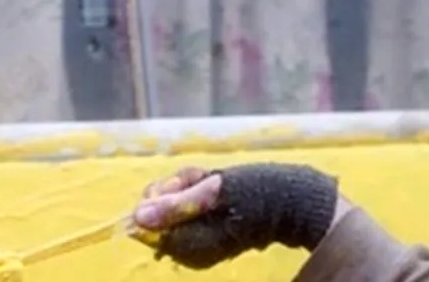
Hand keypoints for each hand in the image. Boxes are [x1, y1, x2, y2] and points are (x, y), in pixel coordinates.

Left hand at [131, 163, 340, 268]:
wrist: (292, 201)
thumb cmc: (257, 194)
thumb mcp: (213, 192)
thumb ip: (174, 204)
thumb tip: (136, 217)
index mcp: (188, 246)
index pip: (144, 223)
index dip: (158, 196)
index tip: (182, 182)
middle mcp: (188, 250)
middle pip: (155, 213)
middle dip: (173, 188)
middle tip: (202, 178)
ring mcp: (197, 243)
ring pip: (171, 205)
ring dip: (186, 186)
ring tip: (212, 179)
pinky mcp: (206, 234)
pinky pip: (186, 208)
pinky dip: (195, 191)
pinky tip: (215, 184)